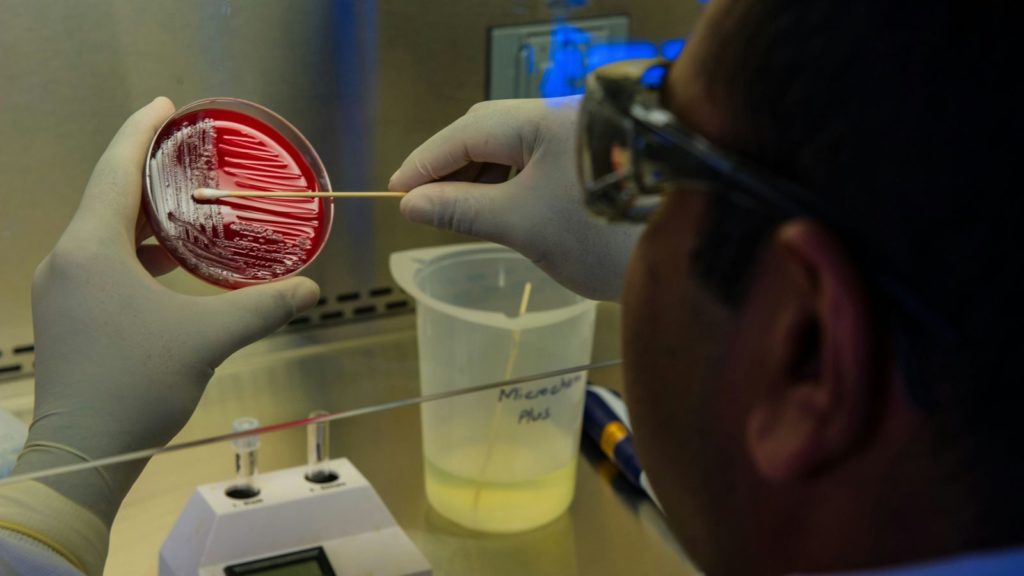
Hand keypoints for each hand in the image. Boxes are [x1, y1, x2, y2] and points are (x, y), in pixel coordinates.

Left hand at [13, 98, 319, 523]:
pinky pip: (100, 262)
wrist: (83, 452)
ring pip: (104, 233)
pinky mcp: (66, 315)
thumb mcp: (207, 339)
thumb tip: (310, 289)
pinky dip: (136, 252)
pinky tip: (171, 266)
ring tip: (190, 208)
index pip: (115, 169)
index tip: (165, 106)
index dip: (140, 132)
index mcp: (91, 249)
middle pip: (108, 196)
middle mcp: (67, 259)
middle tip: (191, 157)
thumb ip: (262, 307)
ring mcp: (61, 288)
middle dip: (150, 173)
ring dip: (145, 217)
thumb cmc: (134, 385)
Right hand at [390, 97, 641, 300]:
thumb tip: (412, 203)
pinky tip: (496, 211)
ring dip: (481, 180)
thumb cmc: (605, 236)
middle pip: (489, 134)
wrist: (687, 255)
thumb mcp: (522, 224)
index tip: (395, 192)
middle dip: (453, 168)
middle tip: (422, 205)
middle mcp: (564, 118)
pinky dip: (511, 187)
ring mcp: (582, 140)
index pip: (467, 132)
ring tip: (455, 214)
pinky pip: (539, 166)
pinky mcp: (594, 164)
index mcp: (544, 120)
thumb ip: (462, 209)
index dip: (426, 162)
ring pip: (515, 152)